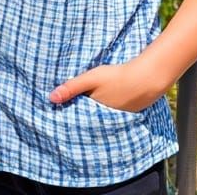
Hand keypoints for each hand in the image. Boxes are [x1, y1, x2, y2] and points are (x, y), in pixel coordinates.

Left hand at [49, 61, 165, 113]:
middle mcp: (106, 119)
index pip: (77, 116)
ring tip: (82, 105)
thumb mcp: (90, 79)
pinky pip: (111, 113)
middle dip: (79, 114)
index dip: (68, 112)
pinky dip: (105, 109)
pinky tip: (102, 101)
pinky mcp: (127, 112)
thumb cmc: (116, 77)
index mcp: (95, 112)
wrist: (146, 78)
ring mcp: (118, 117)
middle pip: (88, 117)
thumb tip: (51, 99)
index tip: (56, 112)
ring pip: (100, 115)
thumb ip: (71, 88)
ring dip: (92, 111)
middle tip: (66, 109)